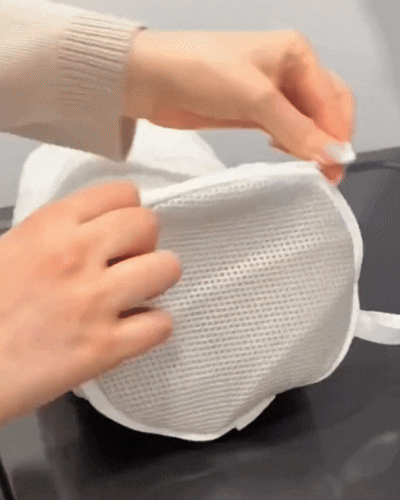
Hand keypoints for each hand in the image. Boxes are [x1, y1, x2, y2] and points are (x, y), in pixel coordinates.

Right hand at [0, 182, 180, 424]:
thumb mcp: (10, 248)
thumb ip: (56, 234)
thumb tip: (95, 233)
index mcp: (51, 226)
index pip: (122, 194)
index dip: (126, 212)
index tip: (119, 232)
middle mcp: (78, 254)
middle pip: (148, 225)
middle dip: (145, 242)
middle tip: (127, 262)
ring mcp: (95, 301)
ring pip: (167, 268)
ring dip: (157, 280)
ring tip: (137, 294)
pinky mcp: (105, 348)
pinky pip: (161, 325)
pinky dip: (153, 327)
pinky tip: (134, 330)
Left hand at [125, 29, 354, 183]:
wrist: (150, 79)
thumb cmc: (200, 72)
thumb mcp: (254, 98)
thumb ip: (295, 128)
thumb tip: (333, 155)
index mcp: (297, 53)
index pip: (332, 98)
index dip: (338, 134)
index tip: (336, 169)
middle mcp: (289, 70)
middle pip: (325, 109)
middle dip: (330, 140)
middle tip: (327, 176)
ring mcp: (270, 92)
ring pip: (306, 122)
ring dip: (312, 145)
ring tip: (309, 170)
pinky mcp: (253, 112)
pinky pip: (285, 129)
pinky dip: (292, 144)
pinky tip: (287, 154)